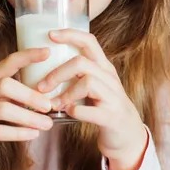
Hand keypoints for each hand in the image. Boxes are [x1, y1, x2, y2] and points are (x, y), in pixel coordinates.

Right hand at [0, 48, 54, 162]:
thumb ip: (13, 92)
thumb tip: (47, 94)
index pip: (8, 62)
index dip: (27, 56)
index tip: (47, 52)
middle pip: (5, 85)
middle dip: (30, 95)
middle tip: (48, 105)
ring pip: (3, 109)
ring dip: (28, 117)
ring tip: (47, 124)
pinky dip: (17, 133)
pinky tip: (32, 134)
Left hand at [39, 29, 147, 169]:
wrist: (127, 135)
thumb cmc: (103, 107)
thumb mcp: (95, 86)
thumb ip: (77, 75)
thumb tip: (42, 66)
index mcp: (103, 67)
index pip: (89, 41)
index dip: (70, 34)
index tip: (50, 35)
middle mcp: (110, 78)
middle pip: (82, 62)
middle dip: (57, 73)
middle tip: (41, 86)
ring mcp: (113, 97)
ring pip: (87, 83)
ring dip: (65, 94)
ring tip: (53, 104)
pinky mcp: (112, 117)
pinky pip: (91, 111)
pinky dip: (75, 112)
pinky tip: (68, 114)